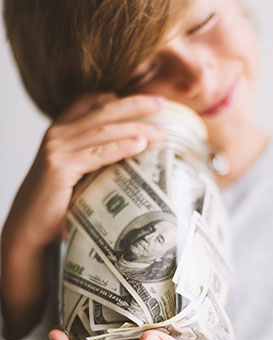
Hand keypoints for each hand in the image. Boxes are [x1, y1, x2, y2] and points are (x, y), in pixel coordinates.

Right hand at [0, 93, 164, 337]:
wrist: (29, 227)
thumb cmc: (56, 203)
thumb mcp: (76, 172)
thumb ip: (94, 156)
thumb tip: (132, 152)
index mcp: (61, 130)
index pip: (91, 101)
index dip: (120, 98)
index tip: (148, 102)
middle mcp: (58, 134)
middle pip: (103, 111)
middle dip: (135, 105)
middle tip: (162, 104)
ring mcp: (57, 149)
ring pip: (104, 131)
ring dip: (136, 127)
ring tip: (162, 130)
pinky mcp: (60, 167)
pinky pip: (97, 154)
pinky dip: (121, 147)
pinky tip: (140, 144)